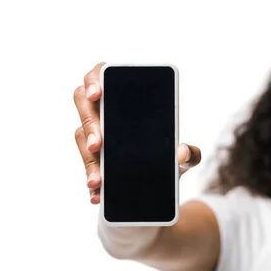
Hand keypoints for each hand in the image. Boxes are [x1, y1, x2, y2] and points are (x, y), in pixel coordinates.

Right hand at [73, 62, 200, 203]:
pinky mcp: (91, 156)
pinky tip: (97, 195)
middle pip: (84, 105)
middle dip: (89, 124)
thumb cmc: (167, 154)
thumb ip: (189, 154)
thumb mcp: (182, 156)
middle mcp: (103, 109)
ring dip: (88, 159)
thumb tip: (184, 152)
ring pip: (81, 137)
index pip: (102, 74)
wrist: (161, 182)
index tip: (98, 94)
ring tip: (97, 180)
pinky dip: (91, 179)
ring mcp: (93, 132)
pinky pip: (86, 165)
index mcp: (124, 96)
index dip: (95, 80)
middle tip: (99, 145)